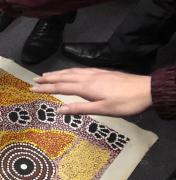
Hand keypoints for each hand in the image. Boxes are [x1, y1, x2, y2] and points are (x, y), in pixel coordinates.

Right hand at [31, 68, 151, 116]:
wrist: (148, 90)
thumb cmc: (126, 103)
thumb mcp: (103, 109)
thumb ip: (80, 109)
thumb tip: (59, 110)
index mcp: (86, 87)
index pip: (61, 87)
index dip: (45, 88)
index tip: (32, 88)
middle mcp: (89, 77)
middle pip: (64, 76)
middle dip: (48, 78)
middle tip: (35, 78)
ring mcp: (96, 73)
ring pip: (72, 71)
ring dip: (58, 73)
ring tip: (48, 74)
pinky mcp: (103, 73)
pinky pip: (80, 70)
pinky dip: (70, 71)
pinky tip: (71, 72)